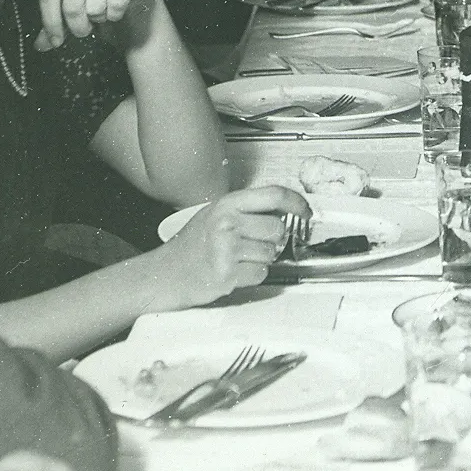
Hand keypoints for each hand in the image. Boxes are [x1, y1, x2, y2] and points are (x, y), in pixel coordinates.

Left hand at [34, 0, 156, 51]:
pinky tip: (118, 8)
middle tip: (86, 27)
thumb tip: (39, 45)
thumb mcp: (72, 15)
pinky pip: (116, 5)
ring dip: (100, 18)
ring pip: (95, 7)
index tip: (56, 42)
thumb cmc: (99, 4)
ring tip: (103, 12)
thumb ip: (54, 27)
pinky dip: (116, 14)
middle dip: (79, 26)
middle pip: (71, 6)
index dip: (50, 22)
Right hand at [150, 185, 306, 308]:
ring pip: (272, 253)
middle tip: (250, 245)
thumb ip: (247, 210)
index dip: (297, 202)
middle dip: (271, 241)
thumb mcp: (216, 215)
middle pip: (278, 229)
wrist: (163, 274)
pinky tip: (233, 272)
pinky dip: (252, 276)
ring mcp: (226, 247)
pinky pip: (261, 273)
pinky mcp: (227, 272)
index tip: (307, 212)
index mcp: (227, 203)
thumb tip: (285, 210)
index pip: (274, 195)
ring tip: (236, 259)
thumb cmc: (191, 246)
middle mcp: (227, 222)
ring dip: (260, 260)